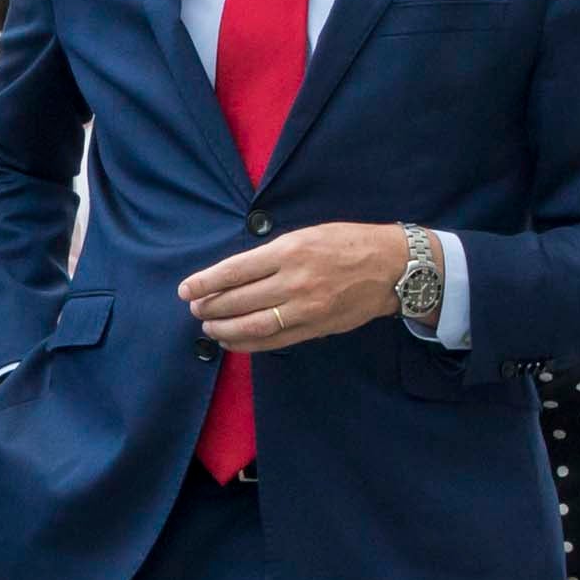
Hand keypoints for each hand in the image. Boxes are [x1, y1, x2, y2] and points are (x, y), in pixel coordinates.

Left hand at [179, 221, 408, 351]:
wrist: (393, 267)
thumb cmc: (347, 245)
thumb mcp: (305, 235)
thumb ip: (269, 255)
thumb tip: (231, 275)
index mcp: (290, 251)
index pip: (235, 271)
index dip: (205, 282)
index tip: (186, 290)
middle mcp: (296, 281)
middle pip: (239, 300)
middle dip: (210, 307)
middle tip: (196, 308)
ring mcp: (307, 308)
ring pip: (253, 325)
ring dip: (223, 329)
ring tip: (208, 326)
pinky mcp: (317, 328)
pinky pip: (274, 341)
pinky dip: (247, 343)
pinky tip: (231, 340)